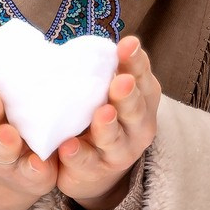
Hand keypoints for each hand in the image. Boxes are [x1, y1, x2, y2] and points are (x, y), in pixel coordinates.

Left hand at [54, 36, 158, 209]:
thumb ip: (104, 69)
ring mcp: (119, 150)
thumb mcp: (107, 91)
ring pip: (115, 139)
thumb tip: (86, 39)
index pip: (142, 76)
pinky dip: (78, 154)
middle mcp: (138, 125)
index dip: (135, 61)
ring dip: (108, 126)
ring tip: (102, 113)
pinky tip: (67, 147)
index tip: (127, 44)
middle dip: (127, 95)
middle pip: (135, 109)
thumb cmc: (102, 114)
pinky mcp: (96, 170)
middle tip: (119, 81)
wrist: (96, 168)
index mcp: (142, 97)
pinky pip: (87, 162)